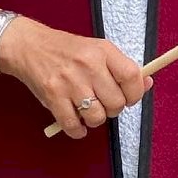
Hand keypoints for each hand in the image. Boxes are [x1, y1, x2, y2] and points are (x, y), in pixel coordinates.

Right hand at [0, 18, 151, 138]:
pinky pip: (74, 126)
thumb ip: (121, 68)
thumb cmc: (67, 51)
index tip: (129, 97)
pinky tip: (76, 122)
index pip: (132, 77)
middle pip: (116, 103)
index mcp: (103, 51)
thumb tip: (147, 84)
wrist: (30, 46)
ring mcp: (70, 82)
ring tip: (87, 110)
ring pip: (97, 117)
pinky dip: (77, 131)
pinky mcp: (53, 97)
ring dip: (94, 120)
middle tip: (103, 102)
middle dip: (113, 109)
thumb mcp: (97, 50)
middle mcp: (88, 65)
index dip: (135, 93)